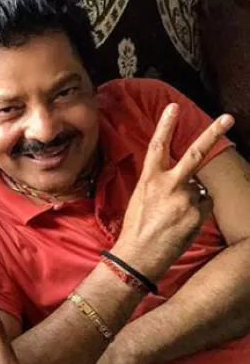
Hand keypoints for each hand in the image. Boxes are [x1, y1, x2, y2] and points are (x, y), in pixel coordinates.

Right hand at [113, 104, 233, 280]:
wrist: (138, 256)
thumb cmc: (135, 228)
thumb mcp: (140, 198)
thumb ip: (160, 184)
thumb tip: (184, 180)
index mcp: (149, 180)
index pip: (158, 147)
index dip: (165, 125)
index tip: (173, 107)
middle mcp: (169, 185)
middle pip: (194, 154)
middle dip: (212, 133)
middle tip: (228, 117)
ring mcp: (185, 199)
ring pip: (199, 190)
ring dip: (192, 199)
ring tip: (173, 218)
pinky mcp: (197, 214)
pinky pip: (204, 206)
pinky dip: (197, 212)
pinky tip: (181, 224)